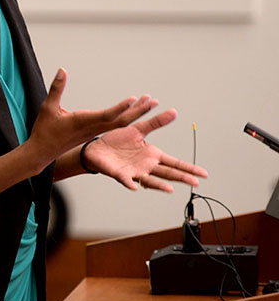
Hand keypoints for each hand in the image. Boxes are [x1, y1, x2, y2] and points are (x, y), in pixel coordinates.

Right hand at [27, 68, 160, 168]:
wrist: (42, 152)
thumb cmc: (44, 130)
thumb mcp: (48, 107)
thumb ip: (56, 88)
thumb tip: (62, 70)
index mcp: (82, 122)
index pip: (106, 115)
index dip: (120, 108)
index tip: (134, 100)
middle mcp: (92, 128)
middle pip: (120, 121)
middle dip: (138, 111)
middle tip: (153, 101)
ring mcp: (94, 132)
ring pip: (120, 124)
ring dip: (136, 114)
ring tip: (149, 103)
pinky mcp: (93, 133)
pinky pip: (114, 126)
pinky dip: (126, 118)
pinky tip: (134, 113)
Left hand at [83, 112, 206, 191]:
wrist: (97, 148)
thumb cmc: (117, 141)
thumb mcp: (138, 129)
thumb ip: (155, 122)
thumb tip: (174, 111)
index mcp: (152, 155)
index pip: (174, 162)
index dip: (189, 168)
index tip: (204, 174)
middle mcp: (146, 166)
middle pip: (167, 173)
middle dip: (181, 177)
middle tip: (195, 183)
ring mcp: (134, 171)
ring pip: (150, 180)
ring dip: (160, 184)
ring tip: (170, 189)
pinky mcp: (119, 174)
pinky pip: (126, 180)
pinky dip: (130, 183)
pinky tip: (135, 186)